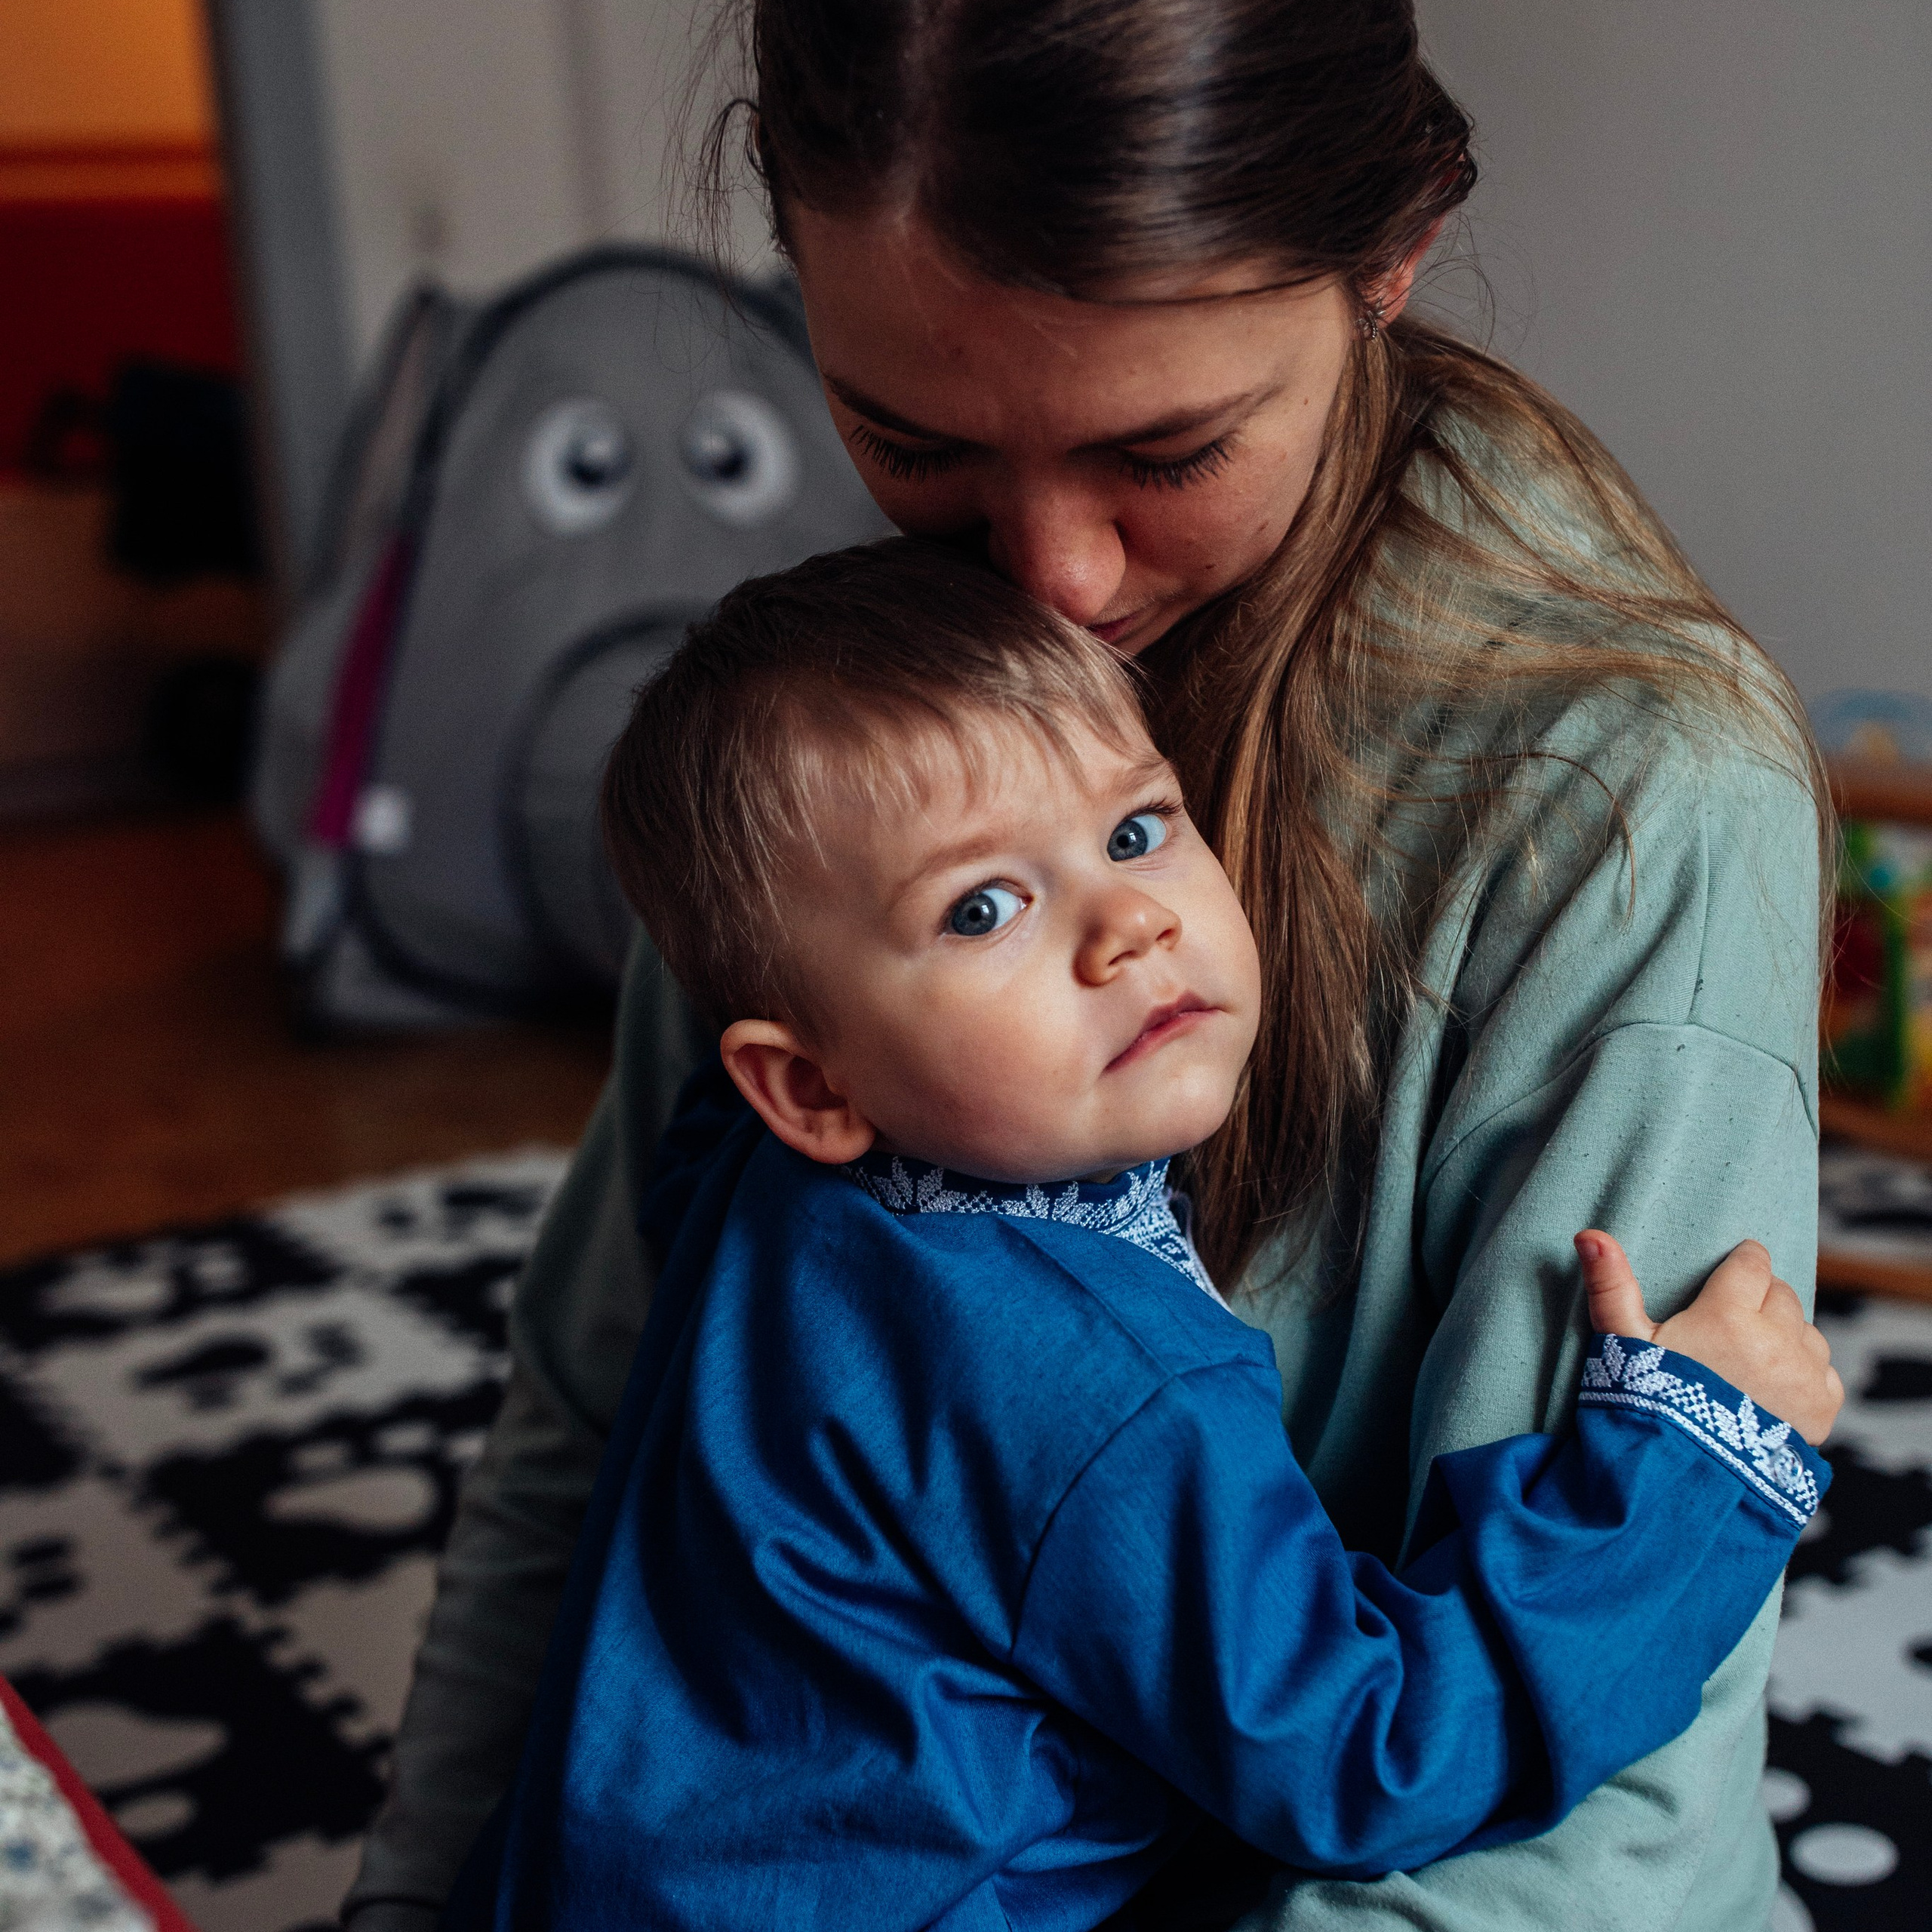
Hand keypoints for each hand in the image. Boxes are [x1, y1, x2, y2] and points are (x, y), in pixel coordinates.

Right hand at [1575, 1230, 1843, 1443]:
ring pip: (1807, 1331)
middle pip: (1782, 1294)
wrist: (1686, 1475)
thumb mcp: (1623, 1342)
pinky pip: (1826, 1372)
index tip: (1735, 1268)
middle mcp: (1776, 1339)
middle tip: (1733, 1321)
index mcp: (1729, 1314)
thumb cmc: (1649, 1403)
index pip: (1753, 1262)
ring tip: (1752, 1357)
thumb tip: (1589, 1235)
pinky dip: (1807, 1374)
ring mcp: (1804, 1374)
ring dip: (1786, 1336)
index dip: (1743, 1261)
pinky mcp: (1822, 1407)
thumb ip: (1611, 1286)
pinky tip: (1775, 1388)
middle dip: (1761, 1299)